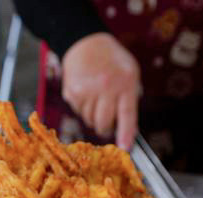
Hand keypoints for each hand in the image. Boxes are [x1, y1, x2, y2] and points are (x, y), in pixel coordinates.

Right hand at [61, 33, 139, 149]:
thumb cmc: (112, 60)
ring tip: (96, 99)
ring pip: (89, 120)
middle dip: (106, 128)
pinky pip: (78, 112)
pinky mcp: (72, 92)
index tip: (125, 149)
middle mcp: (105, 87)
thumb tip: (129, 130)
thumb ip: (130, 99)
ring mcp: (87, 90)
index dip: (126, 134)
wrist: (86, 42)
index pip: (127, 114)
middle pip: (104, 123)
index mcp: (124, 82)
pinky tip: (86, 93)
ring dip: (93, 117)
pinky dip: (82, 108)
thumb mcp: (130, 73)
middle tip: (107, 122)